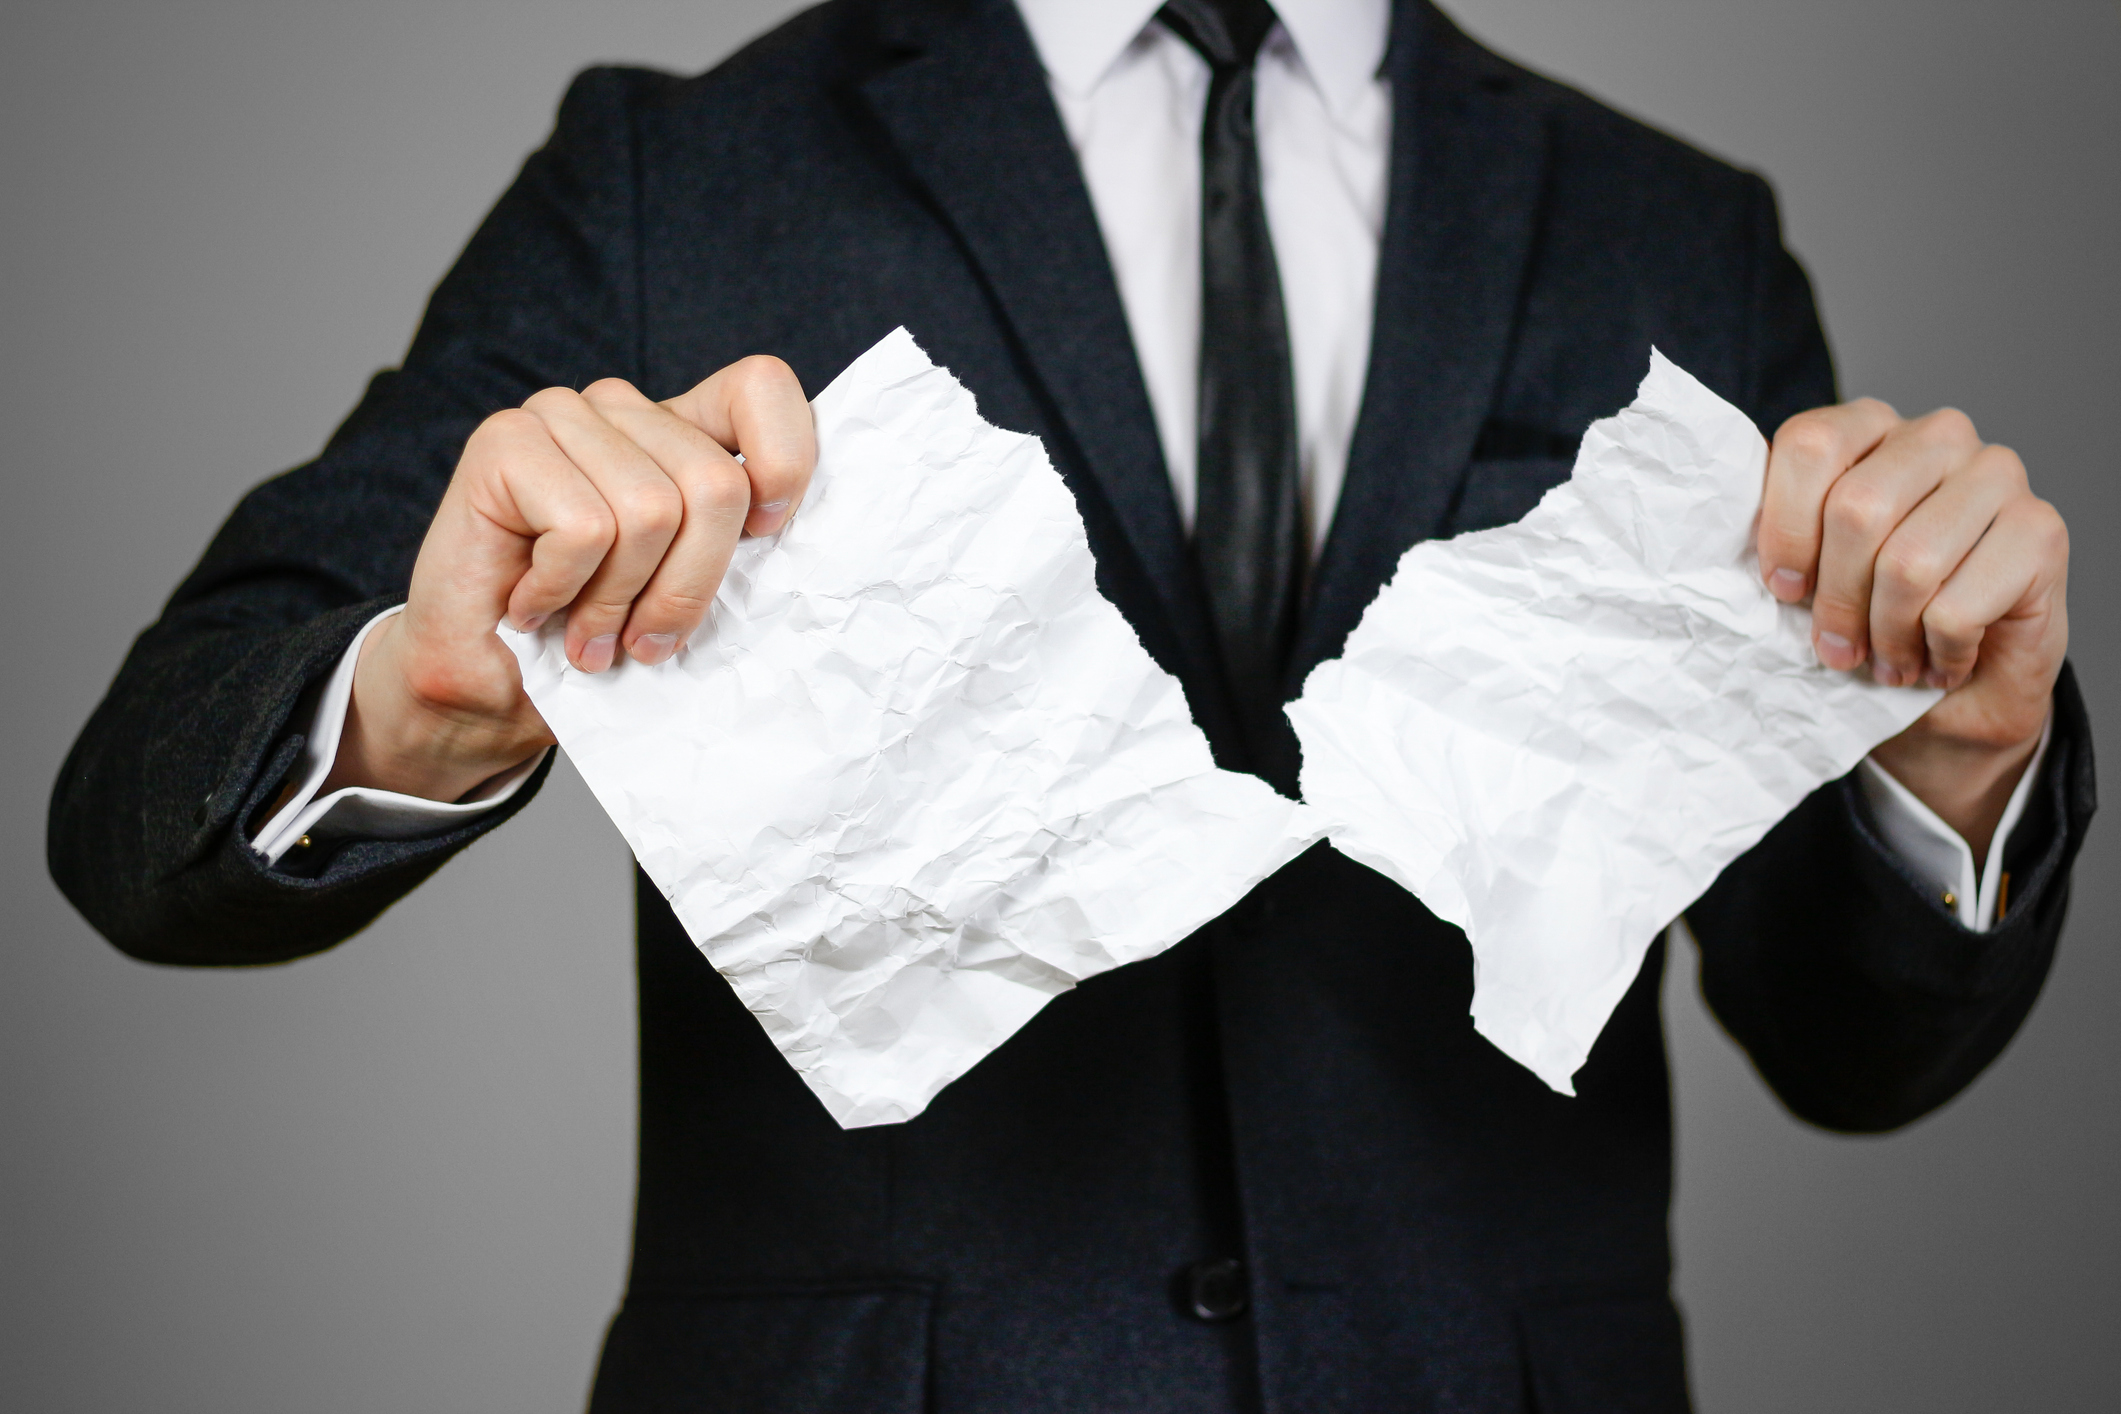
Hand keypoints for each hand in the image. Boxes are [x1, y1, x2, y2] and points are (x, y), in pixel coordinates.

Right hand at [321, 357, 815, 803]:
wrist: (483, 691)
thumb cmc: (596, 646)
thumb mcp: (694, 602)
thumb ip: (745, 559)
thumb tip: (807, 550)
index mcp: (684, 432)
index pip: (762, 387)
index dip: (784, 462)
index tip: (761, 540)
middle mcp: (625, 410)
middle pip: (717, 483)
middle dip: (687, 589)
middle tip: (643, 640)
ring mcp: (562, 416)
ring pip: (653, 511)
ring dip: (618, 602)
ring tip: (586, 633)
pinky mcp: (506, 442)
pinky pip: (586, 527)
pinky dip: (566, 591)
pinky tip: (533, 605)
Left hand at [1758, 401, 2067, 857]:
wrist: (1957, 688)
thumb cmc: (1870, 619)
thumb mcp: (1805, 577)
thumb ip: (1771, 542)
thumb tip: (1705, 545)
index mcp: (1866, 428)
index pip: (1809, 444)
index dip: (1785, 528)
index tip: (1783, 590)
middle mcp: (1937, 435)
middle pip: (1857, 508)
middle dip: (1837, 599)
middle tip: (1836, 649)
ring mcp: (1997, 475)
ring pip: (1910, 561)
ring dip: (1887, 634)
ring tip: (1886, 662)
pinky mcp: (2042, 530)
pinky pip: (1960, 602)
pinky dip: (1937, 649)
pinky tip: (1940, 658)